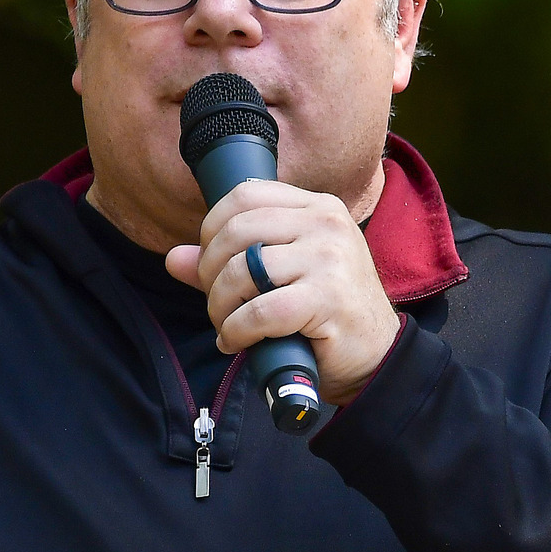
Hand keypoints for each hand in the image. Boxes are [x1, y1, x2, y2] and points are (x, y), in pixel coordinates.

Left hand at [166, 180, 403, 405]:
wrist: (376, 357)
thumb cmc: (326, 313)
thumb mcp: (281, 276)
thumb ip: (229, 263)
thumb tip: (174, 258)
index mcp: (317, 207)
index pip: (245, 195)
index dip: (212, 228)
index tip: (211, 263)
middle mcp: (326, 224)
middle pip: (237, 230)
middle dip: (211, 271)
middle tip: (216, 302)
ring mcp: (330, 259)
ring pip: (243, 270)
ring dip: (220, 306)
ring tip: (226, 325)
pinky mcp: (328, 299)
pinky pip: (260, 311)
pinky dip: (237, 330)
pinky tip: (236, 342)